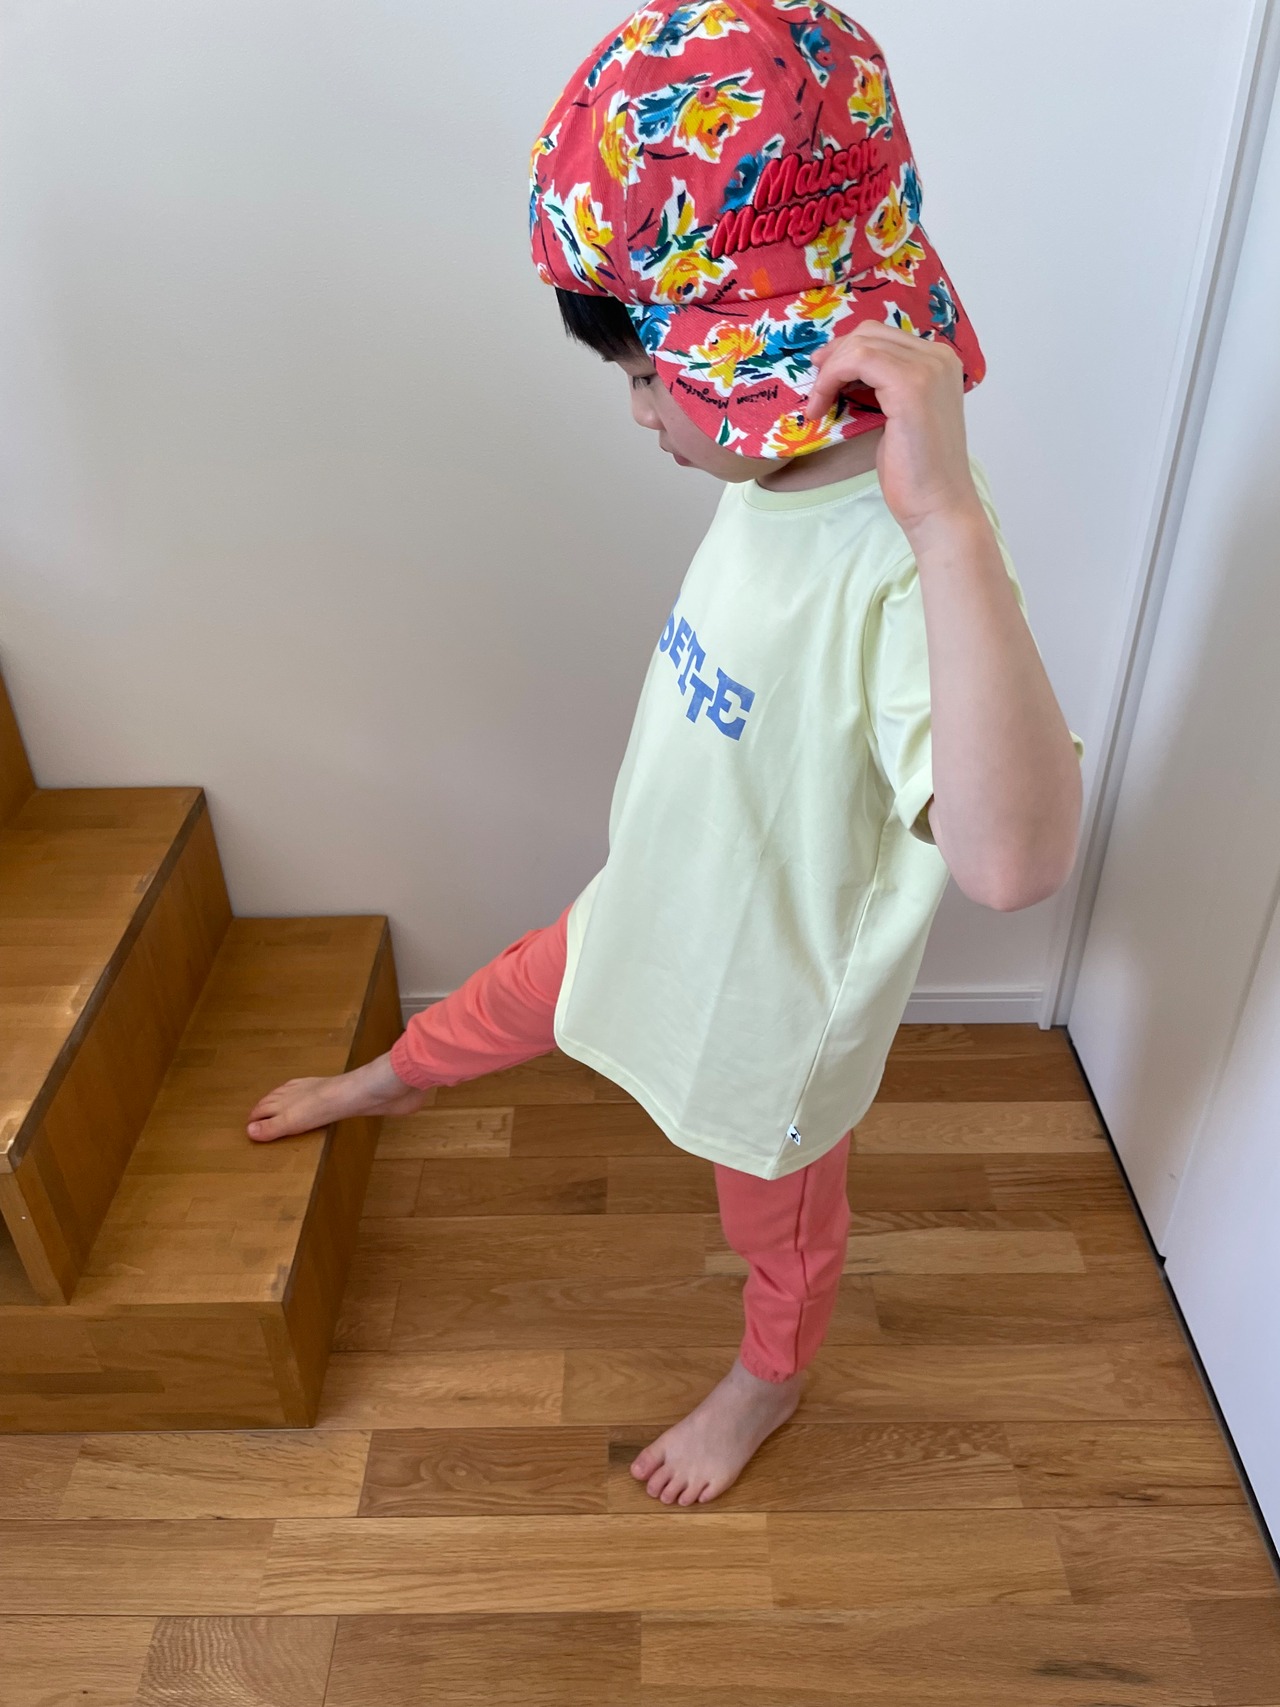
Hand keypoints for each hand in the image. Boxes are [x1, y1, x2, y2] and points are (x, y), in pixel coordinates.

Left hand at [805, 323, 980, 539]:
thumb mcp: (897, 416)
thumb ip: (883, 387)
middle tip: (815, 390)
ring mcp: (928, 368)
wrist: (937, 506)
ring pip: (860, 344)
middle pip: (870, 332)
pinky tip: (821, 408)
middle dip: (834, 357)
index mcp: (939, 362)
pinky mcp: (911, 385)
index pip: (882, 336)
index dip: (846, 353)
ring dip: (828, 372)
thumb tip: (844, 367)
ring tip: (817, 405)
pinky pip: (857, 360)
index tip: (823, 379)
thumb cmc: (915, 472)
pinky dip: (830, 380)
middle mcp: (939, 356)